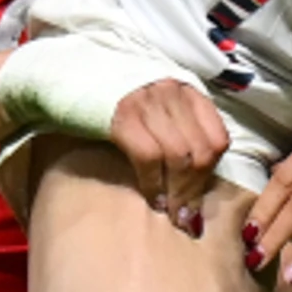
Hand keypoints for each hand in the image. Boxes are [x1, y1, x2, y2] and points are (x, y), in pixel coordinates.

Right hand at [106, 78, 233, 234]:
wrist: (74, 74)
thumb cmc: (117, 99)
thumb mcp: (157, 107)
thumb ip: (180, 133)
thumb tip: (194, 186)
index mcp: (188, 92)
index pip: (218, 139)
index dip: (209, 176)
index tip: (196, 199)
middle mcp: (173, 93)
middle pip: (200, 152)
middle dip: (193, 191)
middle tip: (183, 216)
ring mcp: (149, 102)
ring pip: (178, 156)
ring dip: (175, 192)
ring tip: (168, 212)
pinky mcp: (123, 116)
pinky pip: (148, 156)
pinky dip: (152, 183)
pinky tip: (150, 198)